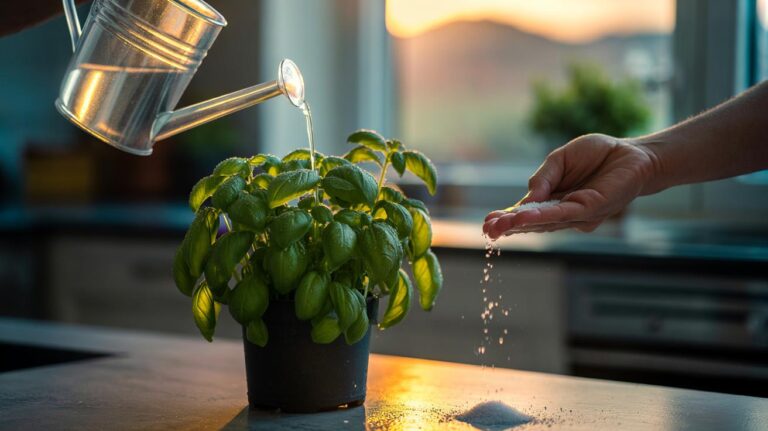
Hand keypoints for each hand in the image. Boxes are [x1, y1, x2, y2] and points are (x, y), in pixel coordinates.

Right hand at [483, 134, 657, 238]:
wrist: (633, 153)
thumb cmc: (599, 154)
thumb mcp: (562, 158)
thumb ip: (544, 176)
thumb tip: (527, 197)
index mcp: (553, 199)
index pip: (526, 212)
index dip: (507, 218)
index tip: (487, 223)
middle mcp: (563, 211)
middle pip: (532, 222)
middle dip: (508, 226)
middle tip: (487, 231)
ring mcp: (577, 214)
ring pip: (544, 222)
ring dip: (520, 224)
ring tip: (498, 226)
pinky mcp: (591, 210)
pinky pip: (562, 214)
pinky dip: (542, 216)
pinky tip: (524, 216)